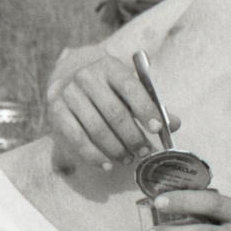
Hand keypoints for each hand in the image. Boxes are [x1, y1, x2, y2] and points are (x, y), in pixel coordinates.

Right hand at [47, 50, 180, 169]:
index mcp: (109, 66)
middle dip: (133, 136)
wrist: (69, 84)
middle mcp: (86, 76)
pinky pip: (78, 139)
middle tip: (144, 151)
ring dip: (116, 148)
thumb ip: (151, 106)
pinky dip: (94, 155)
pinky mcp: (56, 111)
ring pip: (97, 128)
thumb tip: (174, 124)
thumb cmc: (108, 91)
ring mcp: (69, 93)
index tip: (157, 129)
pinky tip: (107, 164)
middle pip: (115, 112)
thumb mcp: (129, 92)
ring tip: (128, 158)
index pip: (130, 87)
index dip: (146, 109)